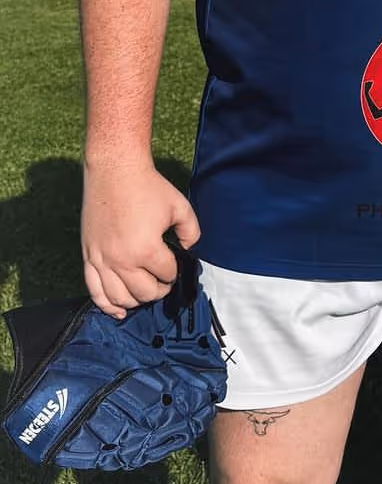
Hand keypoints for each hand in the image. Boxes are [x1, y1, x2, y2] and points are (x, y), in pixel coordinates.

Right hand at [82, 161, 199, 317]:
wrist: (115, 171)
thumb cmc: (149, 187)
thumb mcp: (180, 206)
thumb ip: (192, 231)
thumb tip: (190, 249)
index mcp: (147, 250)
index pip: (166, 275)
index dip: (175, 271)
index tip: (176, 263)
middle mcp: (122, 261)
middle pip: (144, 292)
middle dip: (158, 290)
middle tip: (164, 281)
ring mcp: (102, 261)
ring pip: (119, 298)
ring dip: (136, 300)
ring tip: (146, 292)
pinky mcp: (88, 257)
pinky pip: (94, 292)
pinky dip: (107, 306)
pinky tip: (119, 312)